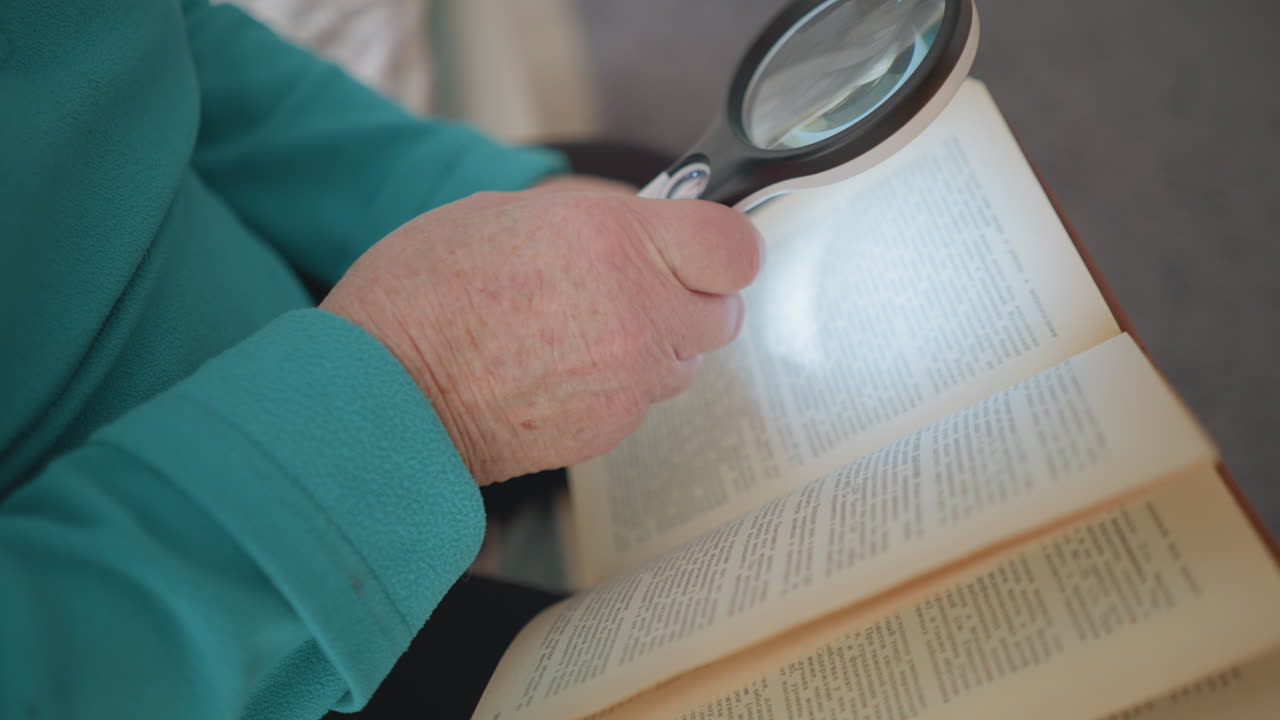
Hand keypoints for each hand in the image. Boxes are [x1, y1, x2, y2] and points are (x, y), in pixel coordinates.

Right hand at [321, 187, 762, 484]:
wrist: (382, 393)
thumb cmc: (423, 291)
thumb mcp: (508, 213)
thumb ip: (597, 222)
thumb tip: (642, 231)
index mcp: (617, 242)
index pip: (737, 248)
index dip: (723, 245)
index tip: (702, 247)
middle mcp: (638, 314)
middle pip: (724, 311)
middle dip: (690, 298)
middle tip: (639, 289)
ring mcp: (628, 381)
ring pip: (685, 361)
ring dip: (655, 345)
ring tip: (583, 334)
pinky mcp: (610, 429)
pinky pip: (641, 400)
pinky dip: (617, 386)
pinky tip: (559, 372)